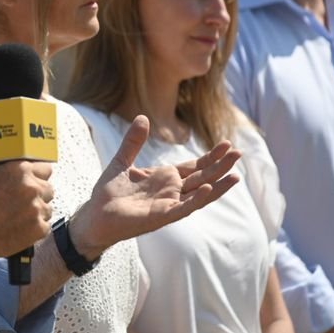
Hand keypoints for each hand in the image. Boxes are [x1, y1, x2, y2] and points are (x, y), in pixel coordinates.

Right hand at [0, 160, 53, 258]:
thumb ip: (5, 165)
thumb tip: (14, 160)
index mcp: (20, 170)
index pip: (46, 168)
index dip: (40, 176)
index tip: (37, 181)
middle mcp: (31, 187)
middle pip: (49, 189)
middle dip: (39, 195)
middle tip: (24, 202)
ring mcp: (37, 208)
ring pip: (47, 208)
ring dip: (37, 212)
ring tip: (19, 217)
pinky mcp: (39, 228)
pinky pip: (45, 225)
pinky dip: (35, 228)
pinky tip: (20, 227)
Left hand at [70, 114, 240, 256]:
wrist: (95, 214)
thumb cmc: (108, 192)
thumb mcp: (122, 160)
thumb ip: (133, 141)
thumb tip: (143, 116)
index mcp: (165, 178)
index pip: (194, 166)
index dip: (210, 157)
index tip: (226, 144)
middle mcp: (171, 191)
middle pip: (202, 177)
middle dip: (220, 166)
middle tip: (238, 152)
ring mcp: (169, 204)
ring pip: (200, 194)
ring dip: (217, 184)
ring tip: (235, 174)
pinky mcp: (161, 216)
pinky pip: (184, 207)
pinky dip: (197, 199)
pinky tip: (209, 188)